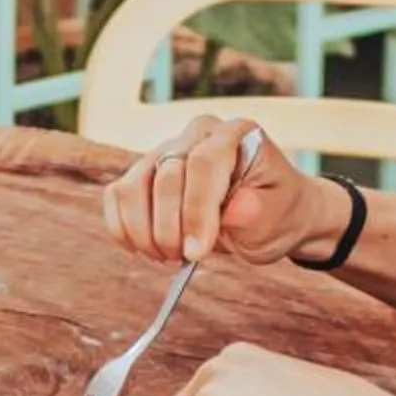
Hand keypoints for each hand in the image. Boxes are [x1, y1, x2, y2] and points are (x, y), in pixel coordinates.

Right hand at [101, 118, 347, 266]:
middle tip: (184, 261)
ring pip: (133, 186)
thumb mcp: (278, 219)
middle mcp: (198, 134)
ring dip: (144, 232)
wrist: (267, 213)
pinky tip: (146, 250)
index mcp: (237, 134)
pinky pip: (117, 196)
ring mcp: (167, 150)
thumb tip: (235, 210)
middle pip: (166, 176)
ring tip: (168, 257)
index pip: (205, 163)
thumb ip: (256, 214)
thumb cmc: (275, 213)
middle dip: (169, 228)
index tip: (196, 253)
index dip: (195, 210)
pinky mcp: (144, 172)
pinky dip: (123, 229)